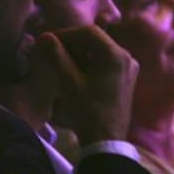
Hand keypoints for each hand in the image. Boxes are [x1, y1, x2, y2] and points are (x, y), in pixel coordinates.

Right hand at [37, 25, 137, 143]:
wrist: (106, 140)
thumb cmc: (87, 110)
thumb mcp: (69, 82)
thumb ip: (57, 57)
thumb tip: (45, 37)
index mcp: (116, 55)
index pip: (90, 32)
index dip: (67, 34)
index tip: (48, 43)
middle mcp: (127, 57)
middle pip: (97, 41)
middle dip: (72, 44)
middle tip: (51, 53)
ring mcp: (128, 68)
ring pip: (100, 52)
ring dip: (79, 54)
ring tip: (59, 63)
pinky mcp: (125, 79)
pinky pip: (106, 63)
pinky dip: (89, 64)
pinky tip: (73, 73)